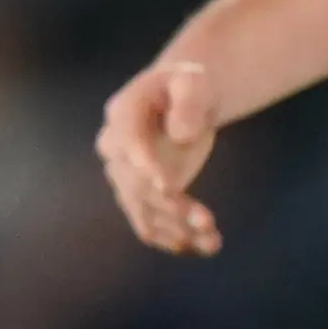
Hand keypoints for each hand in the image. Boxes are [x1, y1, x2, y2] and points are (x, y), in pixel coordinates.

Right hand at [97, 58, 224, 255]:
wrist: (183, 101)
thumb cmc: (187, 87)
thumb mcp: (193, 82)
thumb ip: (188, 102)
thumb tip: (181, 135)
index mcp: (123, 113)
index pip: (128, 142)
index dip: (145, 166)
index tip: (167, 187)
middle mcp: (115, 149)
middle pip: (135, 185)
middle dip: (170, 207)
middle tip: (207, 221)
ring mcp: (125, 176)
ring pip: (143, 212)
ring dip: (176, 230)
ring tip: (213, 240)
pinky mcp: (140, 197)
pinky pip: (151, 224)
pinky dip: (176, 239)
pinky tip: (206, 246)